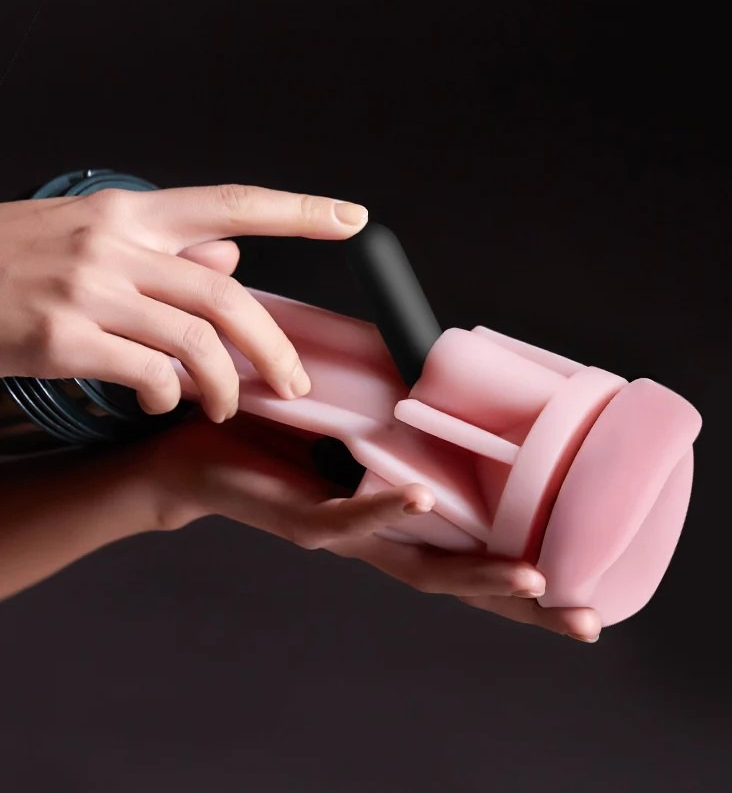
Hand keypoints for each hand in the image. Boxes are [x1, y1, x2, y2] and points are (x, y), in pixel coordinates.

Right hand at [0, 184, 367, 421]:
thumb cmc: (14, 258)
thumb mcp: (92, 235)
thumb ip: (167, 247)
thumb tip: (234, 255)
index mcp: (131, 213)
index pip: (232, 203)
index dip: (299, 210)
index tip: (351, 217)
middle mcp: (116, 244)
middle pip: (226, 296)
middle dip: (272, 347)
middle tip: (292, 384)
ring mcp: (89, 289)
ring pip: (194, 342)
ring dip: (222, 385)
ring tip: (223, 407)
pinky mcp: (61, 337)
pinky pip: (144, 373)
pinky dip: (165, 395)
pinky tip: (161, 401)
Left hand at [146, 414, 602, 642]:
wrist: (192, 451)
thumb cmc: (278, 431)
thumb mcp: (356, 421)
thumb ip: (399, 413)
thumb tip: (447, 372)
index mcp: (395, 521)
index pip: (471, 556)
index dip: (522, 577)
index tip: (589, 593)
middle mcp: (376, 539)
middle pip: (459, 581)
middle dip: (520, 603)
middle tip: (589, 619)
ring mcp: (341, 534)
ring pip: (416, 567)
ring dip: (474, 572)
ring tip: (534, 575)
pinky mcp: (299, 517)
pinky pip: (345, 521)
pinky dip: (385, 509)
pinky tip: (423, 499)